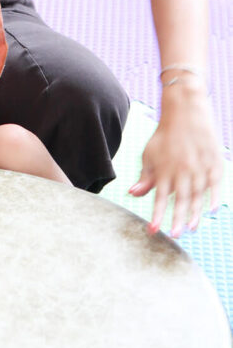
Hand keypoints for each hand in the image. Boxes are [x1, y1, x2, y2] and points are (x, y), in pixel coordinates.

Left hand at [129, 85, 222, 236]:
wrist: (186, 111)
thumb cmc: (164, 136)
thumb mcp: (149, 154)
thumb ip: (144, 177)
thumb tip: (132, 194)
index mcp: (165, 169)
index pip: (159, 197)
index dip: (156, 215)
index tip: (152, 230)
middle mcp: (182, 170)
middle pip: (179, 200)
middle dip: (176, 219)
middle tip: (174, 236)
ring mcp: (199, 167)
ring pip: (197, 195)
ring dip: (194, 213)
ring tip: (191, 228)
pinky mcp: (213, 163)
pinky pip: (215, 184)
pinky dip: (214, 197)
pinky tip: (211, 210)